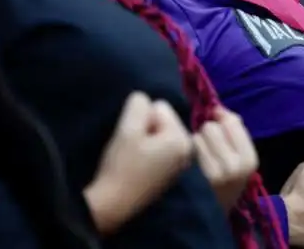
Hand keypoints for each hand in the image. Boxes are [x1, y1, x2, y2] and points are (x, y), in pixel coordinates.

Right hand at [83, 92, 191, 234]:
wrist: (114, 203)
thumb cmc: (122, 165)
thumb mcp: (128, 127)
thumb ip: (139, 103)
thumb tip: (144, 100)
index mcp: (182, 138)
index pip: (159, 106)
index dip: (141, 118)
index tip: (134, 138)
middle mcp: (189, 150)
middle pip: (163, 119)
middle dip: (147, 127)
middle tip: (134, 148)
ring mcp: (182, 162)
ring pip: (160, 132)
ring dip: (147, 139)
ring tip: (135, 157)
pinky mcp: (172, 171)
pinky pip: (160, 146)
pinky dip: (149, 151)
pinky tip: (139, 165)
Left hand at [194, 106, 258, 210]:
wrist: (209, 218)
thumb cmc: (223, 182)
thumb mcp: (238, 158)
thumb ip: (234, 130)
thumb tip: (218, 109)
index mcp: (250, 160)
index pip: (232, 122)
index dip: (222, 121)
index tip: (218, 132)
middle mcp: (235, 167)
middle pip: (212, 127)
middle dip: (207, 134)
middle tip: (207, 150)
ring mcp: (215, 173)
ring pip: (198, 135)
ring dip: (195, 142)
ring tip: (197, 158)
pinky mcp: (196, 178)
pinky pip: (187, 147)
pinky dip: (185, 151)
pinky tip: (187, 164)